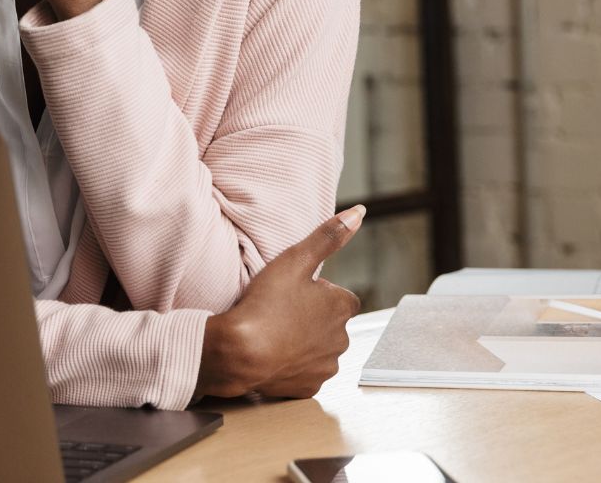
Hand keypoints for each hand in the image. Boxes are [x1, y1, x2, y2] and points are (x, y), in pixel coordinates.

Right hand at [195, 206, 364, 398]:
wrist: (240, 352)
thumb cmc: (267, 303)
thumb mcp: (295, 259)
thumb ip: (328, 236)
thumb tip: (360, 212)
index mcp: (342, 308)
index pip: (342, 298)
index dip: (320, 293)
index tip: (297, 291)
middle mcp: (342, 339)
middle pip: (331, 323)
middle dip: (313, 318)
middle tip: (281, 309)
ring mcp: (326, 366)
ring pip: (319, 348)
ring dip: (304, 341)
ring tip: (275, 330)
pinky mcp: (309, 388)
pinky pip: (305, 371)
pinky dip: (293, 364)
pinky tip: (273, 353)